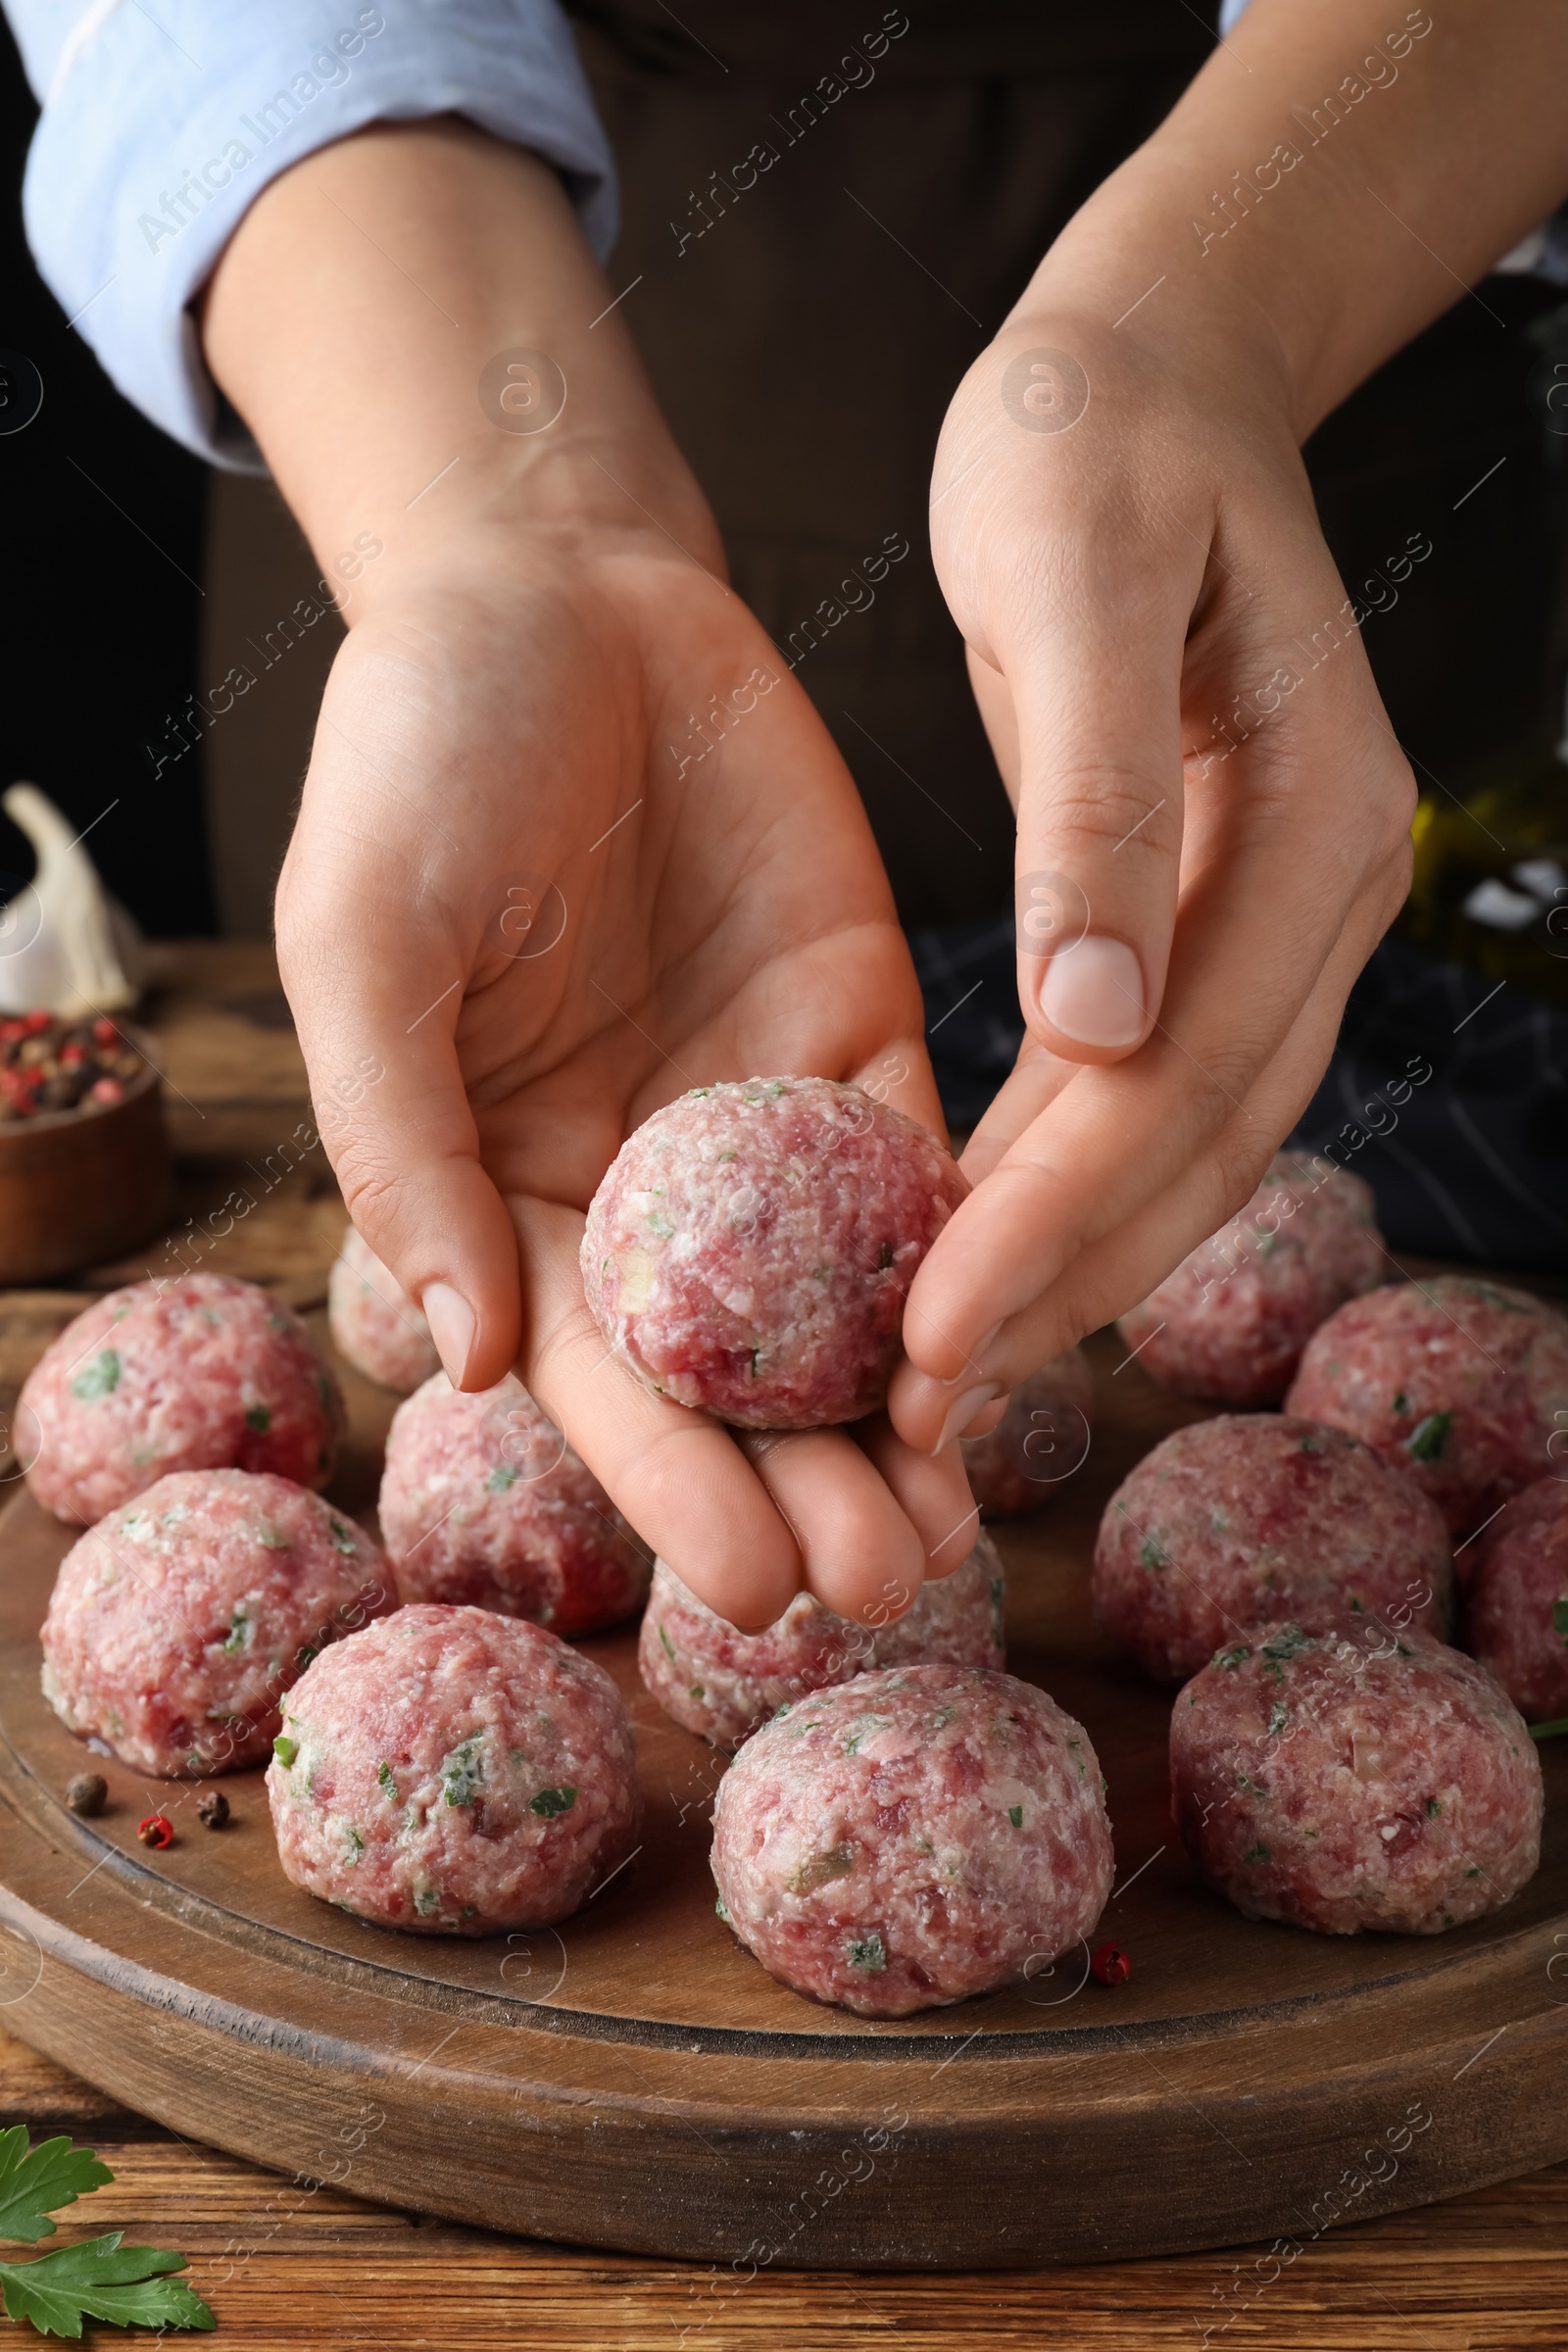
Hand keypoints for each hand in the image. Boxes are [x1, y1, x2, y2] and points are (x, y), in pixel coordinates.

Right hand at [204, 121, 974, 1630]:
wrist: (558, 591)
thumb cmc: (419, 757)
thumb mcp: (365, 940)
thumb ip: (403, 1142)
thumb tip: (470, 1359)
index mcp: (507, 1188)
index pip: (596, 1374)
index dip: (672, 1482)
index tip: (751, 1584)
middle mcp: (642, 1186)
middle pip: (736, 1370)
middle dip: (811, 1481)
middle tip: (892, 1580)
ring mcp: (758, 1117)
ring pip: (847, 1296)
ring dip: (909, 1407)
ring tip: (966, 1514)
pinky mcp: (860, 1035)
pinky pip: (928, 1161)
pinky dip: (974, 1248)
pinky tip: (1030, 1327)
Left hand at [891, 0, 1567, 1447]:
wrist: (1152, 367)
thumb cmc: (1087, 439)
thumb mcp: (1068, 579)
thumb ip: (1091, 800)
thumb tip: (1101, 1028)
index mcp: (1307, 825)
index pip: (1181, 1080)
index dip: (1058, 1221)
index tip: (932, 1334)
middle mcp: (1325, 899)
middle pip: (1200, 1147)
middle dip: (1057, 1287)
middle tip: (914, 1414)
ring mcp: (1285, 920)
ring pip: (1189, 1149)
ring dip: (1068, 1270)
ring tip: (932, 1377)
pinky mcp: (1214, 923)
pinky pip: (1152, 1097)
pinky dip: (1068, 1188)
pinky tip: (969, 1248)